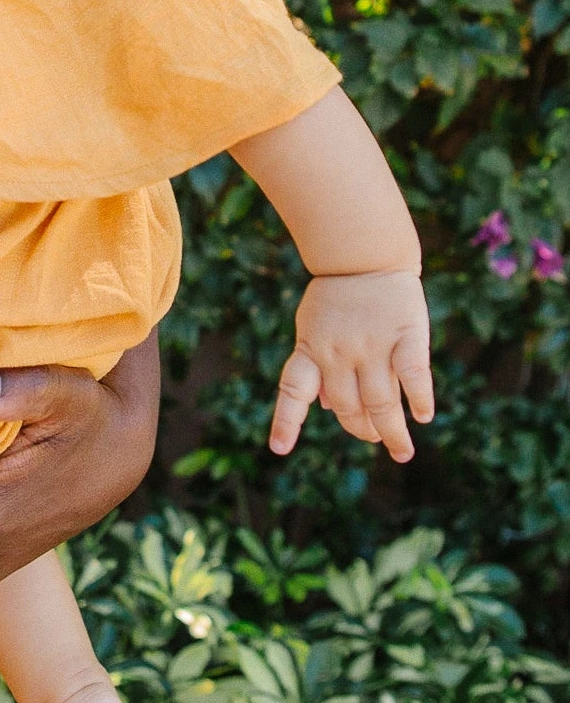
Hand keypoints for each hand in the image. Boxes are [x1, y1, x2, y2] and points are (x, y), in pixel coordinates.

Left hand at [270, 270, 432, 461]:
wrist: (363, 253)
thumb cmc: (336, 297)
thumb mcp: (312, 328)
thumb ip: (317, 366)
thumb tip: (325, 408)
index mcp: (310, 349)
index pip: (292, 391)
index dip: (286, 421)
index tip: (279, 450)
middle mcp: (338, 352)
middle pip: (348, 406)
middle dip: (361, 430)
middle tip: (375, 440)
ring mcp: (372, 345)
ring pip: (380, 402)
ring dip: (391, 431)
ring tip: (400, 450)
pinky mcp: (405, 335)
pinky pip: (413, 374)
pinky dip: (419, 398)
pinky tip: (422, 416)